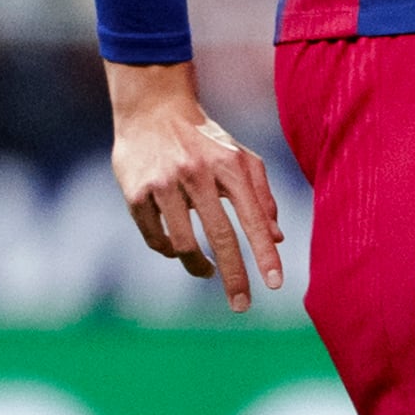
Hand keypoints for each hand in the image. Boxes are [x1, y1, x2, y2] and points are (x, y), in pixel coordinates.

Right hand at [107, 60, 288, 310]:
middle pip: (220, 237)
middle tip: (242, 306)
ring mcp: (164, 183)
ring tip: (206, 271)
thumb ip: (262, 196)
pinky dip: (167, 250)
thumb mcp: (240, 158)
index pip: (253, 217)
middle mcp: (197, 173)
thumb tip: (278, 239)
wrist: (153, 108)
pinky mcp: (136, 191)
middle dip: (234, 276)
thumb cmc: (206, 140)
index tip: (276, 285)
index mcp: (230, 165)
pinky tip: (175, 250)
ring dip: (198, 266)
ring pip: (183, 244)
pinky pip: (154, 236)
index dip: (264, 253)